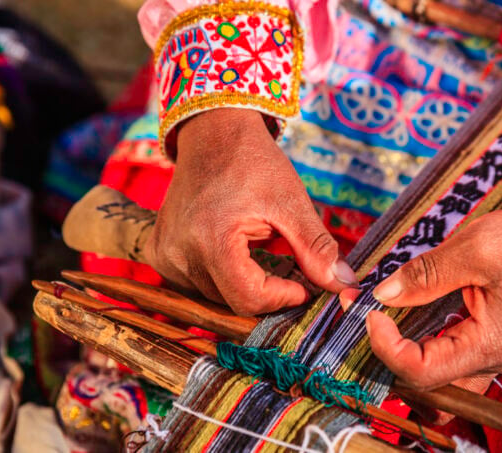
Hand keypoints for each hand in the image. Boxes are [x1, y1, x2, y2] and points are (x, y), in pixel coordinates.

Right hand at [146, 109, 356, 314]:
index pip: (249, 298)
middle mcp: (179, 252)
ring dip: (243, 284)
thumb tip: (343, 286)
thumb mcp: (292, 202)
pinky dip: (220, 277)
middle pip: (232, 301)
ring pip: (214, 296)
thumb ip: (316, 248)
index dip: (282, 298)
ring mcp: (163, 255)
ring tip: (260, 252)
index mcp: (211, 239)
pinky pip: (195, 284)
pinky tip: (233, 251)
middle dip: (267, 291)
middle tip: (289, 269)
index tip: (303, 285)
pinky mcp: (158, 253)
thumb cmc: (254, 162)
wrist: (213, 133)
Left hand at [350, 204, 501, 420]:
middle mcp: (491, 360)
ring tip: (383, 315)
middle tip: (368, 316)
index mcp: (489, 346)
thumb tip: (384, 294)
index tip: (369, 312)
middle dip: (389, 355)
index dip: (386, 347)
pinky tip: (408, 311)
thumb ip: (426, 275)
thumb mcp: (475, 249)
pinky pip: (449, 355)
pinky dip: (422, 341)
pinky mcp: (489, 338)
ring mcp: (491, 352)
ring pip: (437, 376)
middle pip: (426, 385)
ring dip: (405, 352)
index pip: (421, 372)